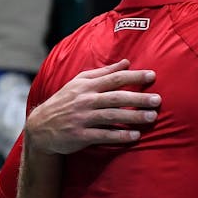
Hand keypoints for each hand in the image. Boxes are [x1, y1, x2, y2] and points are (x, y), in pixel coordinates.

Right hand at [26, 59, 159, 154]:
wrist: (40, 127)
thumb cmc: (65, 102)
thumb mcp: (80, 83)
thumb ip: (104, 72)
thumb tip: (126, 62)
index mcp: (86, 85)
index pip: (114, 78)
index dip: (134, 76)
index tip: (153, 75)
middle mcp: (85, 100)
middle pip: (116, 97)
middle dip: (138, 98)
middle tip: (157, 100)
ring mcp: (82, 118)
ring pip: (112, 116)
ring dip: (133, 117)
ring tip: (151, 117)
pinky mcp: (79, 136)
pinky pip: (103, 135)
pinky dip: (120, 136)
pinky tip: (135, 136)